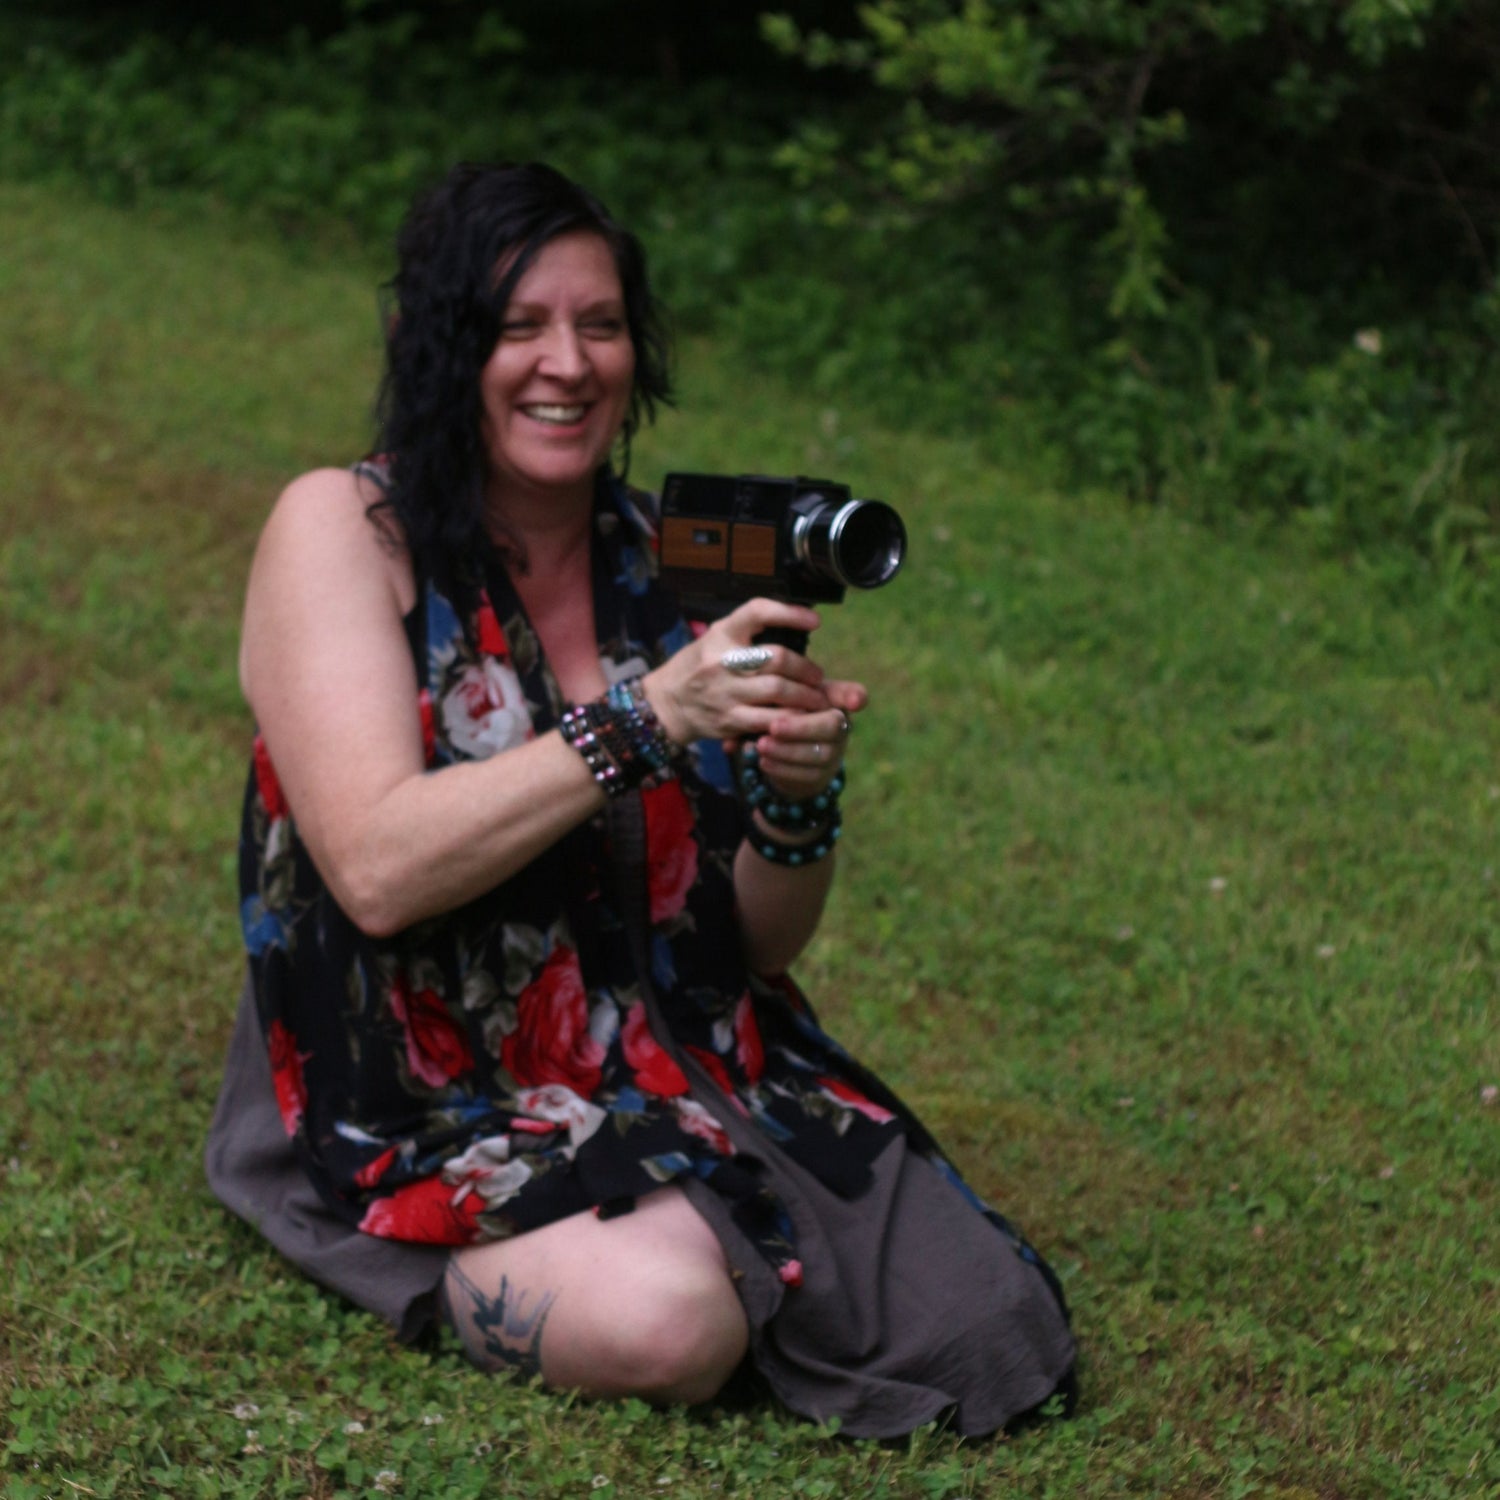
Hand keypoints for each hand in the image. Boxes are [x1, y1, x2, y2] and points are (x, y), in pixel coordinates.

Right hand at [643, 598, 835, 746]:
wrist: (666, 703)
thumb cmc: (700, 665)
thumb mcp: (717, 638)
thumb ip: (750, 633)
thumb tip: (799, 622)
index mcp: (722, 633)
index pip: (757, 612)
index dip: (789, 613)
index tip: (814, 621)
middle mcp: (722, 660)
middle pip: (777, 658)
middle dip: (806, 669)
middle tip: (817, 677)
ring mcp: (724, 691)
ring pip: (778, 691)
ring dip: (806, 696)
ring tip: (817, 699)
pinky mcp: (728, 720)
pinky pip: (769, 720)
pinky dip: (791, 719)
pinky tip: (800, 718)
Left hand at [748, 676, 866, 799]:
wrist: (788, 748)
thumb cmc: (790, 710)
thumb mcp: (793, 693)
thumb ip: (794, 679)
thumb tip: (815, 676)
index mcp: (837, 703)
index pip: (849, 696)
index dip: (852, 696)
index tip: (852, 700)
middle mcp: (842, 729)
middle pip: (831, 728)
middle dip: (801, 728)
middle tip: (773, 726)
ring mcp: (834, 755)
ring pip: (817, 755)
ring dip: (786, 751)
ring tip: (761, 744)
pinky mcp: (820, 777)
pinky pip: (805, 776)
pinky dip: (782, 769)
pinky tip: (763, 761)